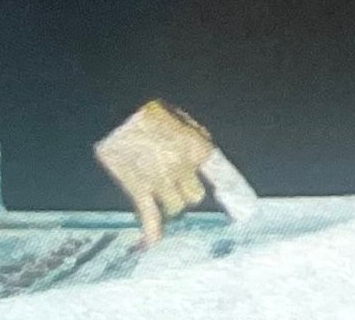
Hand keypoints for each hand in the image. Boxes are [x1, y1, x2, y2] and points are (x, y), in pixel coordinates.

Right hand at [94, 100, 213, 246]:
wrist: (112, 117)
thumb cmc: (147, 113)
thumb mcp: (181, 118)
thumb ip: (197, 137)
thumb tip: (205, 154)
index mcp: (196, 147)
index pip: (219, 174)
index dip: (227, 186)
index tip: (241, 203)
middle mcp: (182, 167)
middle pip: (195, 196)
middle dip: (188, 191)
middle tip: (178, 185)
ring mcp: (160, 181)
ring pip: (175, 207)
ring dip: (170, 203)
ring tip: (161, 196)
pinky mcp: (138, 188)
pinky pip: (149, 215)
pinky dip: (151, 230)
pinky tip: (152, 242)